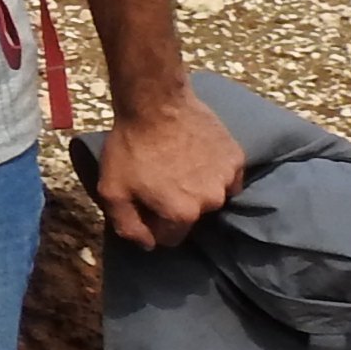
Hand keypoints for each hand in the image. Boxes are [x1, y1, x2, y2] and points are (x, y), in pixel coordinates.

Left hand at [98, 83, 243, 248]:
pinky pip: (227, 177)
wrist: (156, 103)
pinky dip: (215, 172)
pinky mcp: (237, 157)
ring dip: (197, 188)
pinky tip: (197, 156)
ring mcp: (228, 178)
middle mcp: (211, 201)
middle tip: (160, 179)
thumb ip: (128, 226)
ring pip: (211, 196)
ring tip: (178, 165)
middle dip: (176, 205)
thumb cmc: (130, 147)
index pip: (170, 237)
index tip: (145, 202)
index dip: (154, 222)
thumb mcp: (113, 191)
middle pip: (192, 216)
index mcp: (182, 214)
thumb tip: (148, 246)